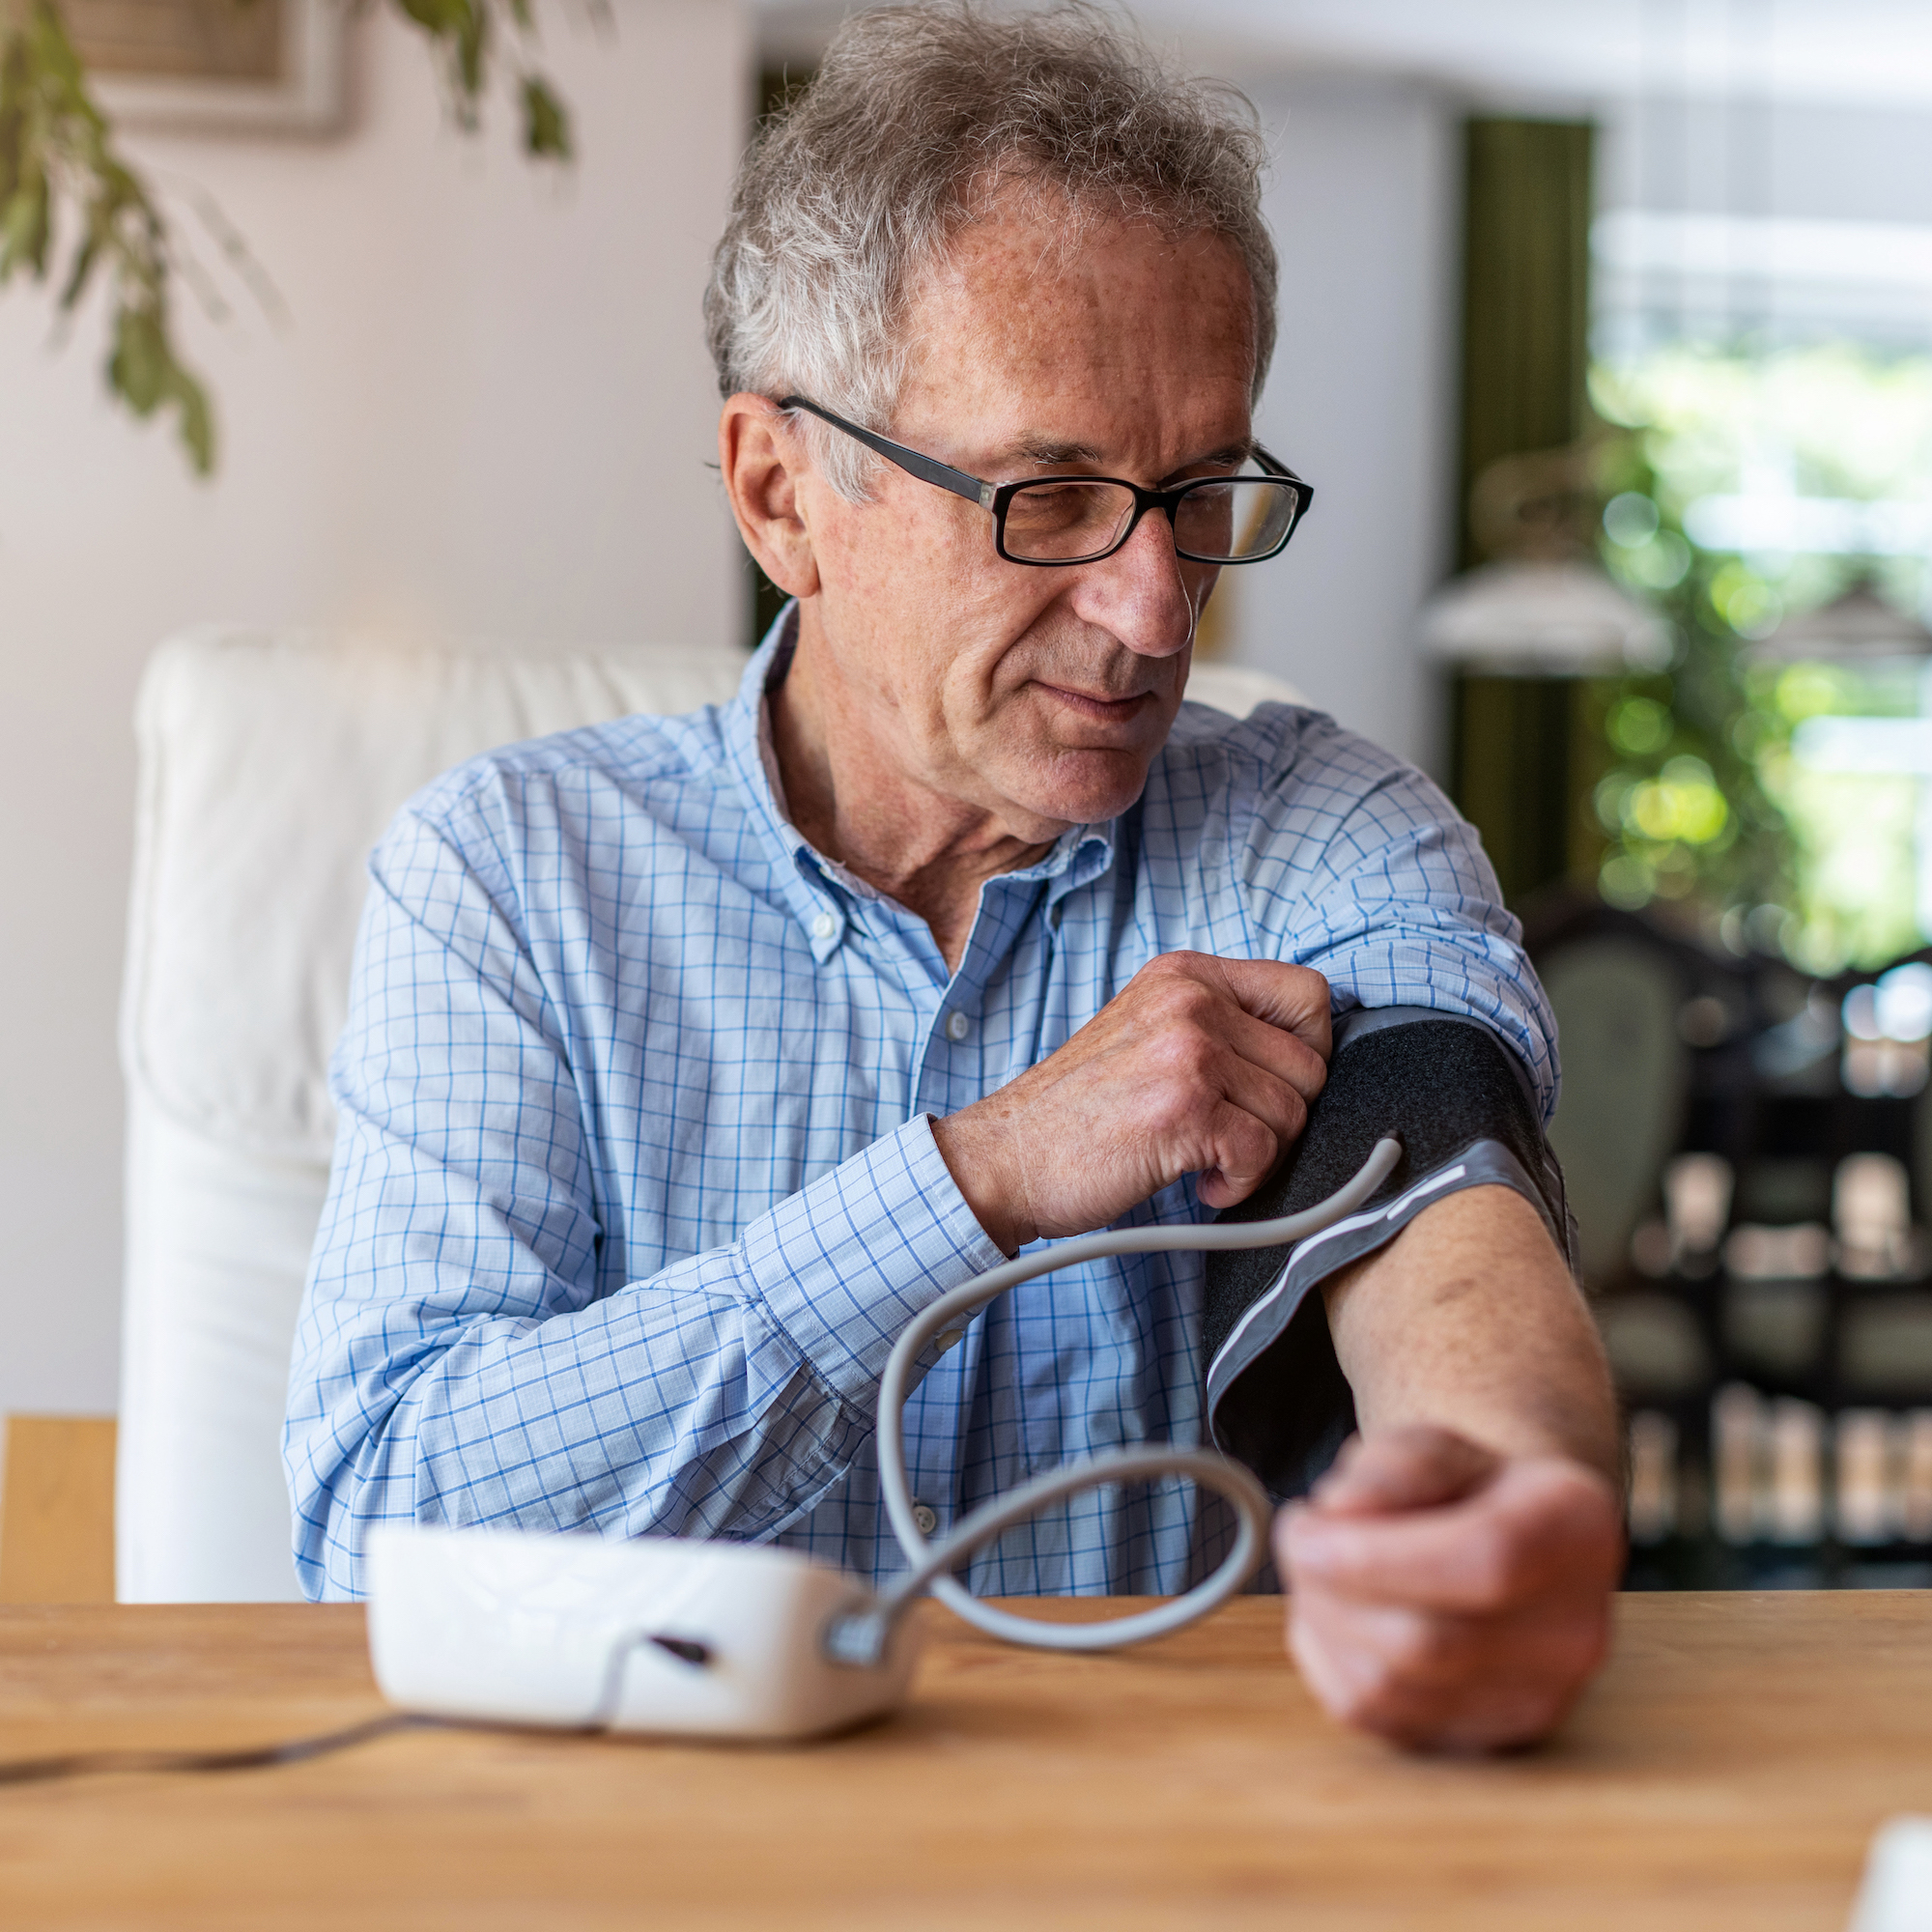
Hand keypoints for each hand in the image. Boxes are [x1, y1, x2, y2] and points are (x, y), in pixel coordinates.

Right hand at [932, 952, 1329, 1251]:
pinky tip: (1198, 1182)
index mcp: (1185, 974)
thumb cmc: (1079, 1111)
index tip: (1268, 1088)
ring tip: (1205, 1160)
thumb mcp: (1147, 1032)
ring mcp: (1189, 1051)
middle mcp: (1191, 1000)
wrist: (1006, 1157)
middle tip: (1230, 1137)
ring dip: (1259, 1156)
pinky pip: (1264, 1154)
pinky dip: (1240, 1185)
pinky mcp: (1186, 1109)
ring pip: (1294, 1113)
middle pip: (1310, 1064)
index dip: (1308, 1050)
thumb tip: (1307, 1057)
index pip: (1308, 992)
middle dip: (1282, 1116)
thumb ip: (1216, 1026)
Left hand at [1277, 1424, 1622, 1752]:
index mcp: (1574, 1529)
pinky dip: (1329, 1661)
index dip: (1376, 1554)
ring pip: (1389, 1687)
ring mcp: (1536, 1699)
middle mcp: (1574, 1631)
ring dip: (1321, 1621)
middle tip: (1298, 1536)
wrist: (1508, 1546)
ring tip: (1319, 1569)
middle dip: (1331, 1586)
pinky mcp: (1486, 1742)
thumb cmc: (1464, 1489)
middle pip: (1427, 1640)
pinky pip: (1374, 1717)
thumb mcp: (1436, 1443)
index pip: (1483, 1560)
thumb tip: (1340, 1512)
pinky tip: (1336, 1614)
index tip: (1306, 1525)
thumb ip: (1393, 1465)